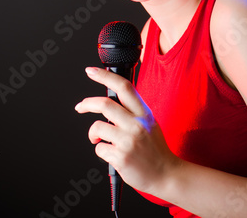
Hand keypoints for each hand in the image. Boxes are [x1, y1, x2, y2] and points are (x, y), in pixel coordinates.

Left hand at [74, 67, 179, 195]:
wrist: (166, 175)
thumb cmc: (155, 149)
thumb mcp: (149, 123)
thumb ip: (132, 112)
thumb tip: (108, 103)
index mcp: (143, 113)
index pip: (123, 86)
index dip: (104, 76)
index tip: (91, 71)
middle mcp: (136, 124)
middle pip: (104, 104)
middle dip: (87, 104)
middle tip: (80, 107)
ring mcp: (129, 141)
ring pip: (98, 127)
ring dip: (93, 133)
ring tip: (98, 138)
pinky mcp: (121, 157)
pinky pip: (99, 148)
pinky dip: (101, 150)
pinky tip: (112, 154)